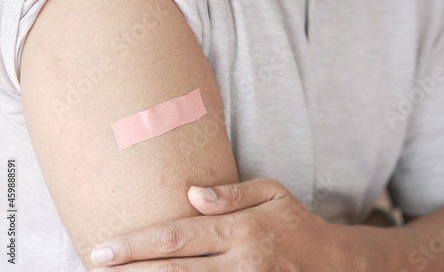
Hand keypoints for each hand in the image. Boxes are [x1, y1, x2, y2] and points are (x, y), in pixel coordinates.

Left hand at [89, 178, 361, 270]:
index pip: (179, 236)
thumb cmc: (297, 224)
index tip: (103, 248)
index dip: (138, 244)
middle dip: (130, 270)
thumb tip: (191, 192)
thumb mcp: (272, 193)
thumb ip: (232, 193)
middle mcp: (239, 262)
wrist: (335, 264)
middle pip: (174, 269)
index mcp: (241, 230)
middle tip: (95, 268)